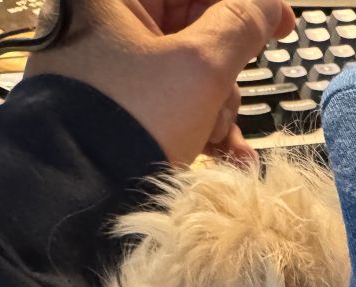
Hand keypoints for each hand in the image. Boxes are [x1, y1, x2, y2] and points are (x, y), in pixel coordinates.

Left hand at [26, 0, 294, 163]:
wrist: (76, 197)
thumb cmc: (125, 121)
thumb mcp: (199, 67)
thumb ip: (241, 26)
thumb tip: (268, 5)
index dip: (243, 6)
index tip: (279, 23)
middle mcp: (104, 29)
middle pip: (194, 34)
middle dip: (223, 77)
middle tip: (223, 102)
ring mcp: (107, 73)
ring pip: (187, 76)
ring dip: (216, 111)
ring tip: (213, 141)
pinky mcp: (113, 112)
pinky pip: (170, 109)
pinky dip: (200, 130)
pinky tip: (224, 158)